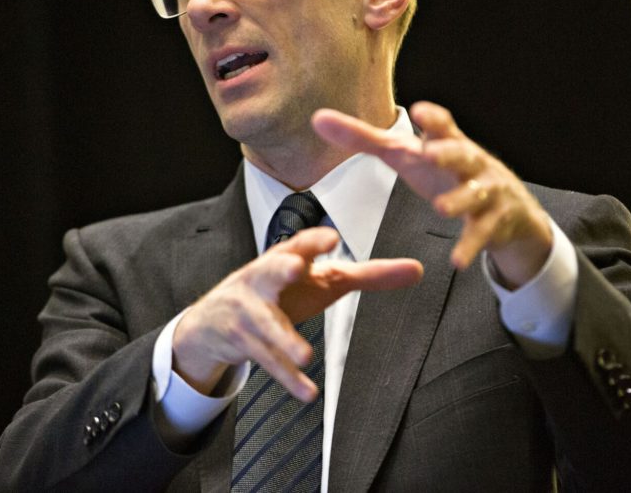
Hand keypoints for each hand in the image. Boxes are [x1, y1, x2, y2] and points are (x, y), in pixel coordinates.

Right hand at [172, 226, 421, 400]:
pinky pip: (266, 360)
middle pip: (271, 270)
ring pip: (268, 324)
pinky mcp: (242, 340)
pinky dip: (287, 378)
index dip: (313, 241)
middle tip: (298, 267)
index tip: (330, 238)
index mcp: (285, 258)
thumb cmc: (280, 292)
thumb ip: (368, 275)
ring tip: (305, 354)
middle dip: (282, 267)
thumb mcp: (322, 280)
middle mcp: (263, 279)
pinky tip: (307, 391)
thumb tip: (418, 270)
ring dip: (285, 339)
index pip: (299, 244)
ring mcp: (249, 311)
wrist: (213, 321)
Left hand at [312, 101, 552, 288]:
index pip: (443, 125)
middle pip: (462, 154)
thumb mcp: (405, 155)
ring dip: (459, 199)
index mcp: (447, 143)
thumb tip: (317, 118)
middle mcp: (471, 164)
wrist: (509, 210)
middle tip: (430, 153)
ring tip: (441, 208)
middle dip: (449, 152)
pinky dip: (469, 247)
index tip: (419, 111)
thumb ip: (362, 138)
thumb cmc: (445, 173)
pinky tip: (457, 261)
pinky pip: (480, 234)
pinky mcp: (494, 222)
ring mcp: (486, 192)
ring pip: (475, 194)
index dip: (433, 118)